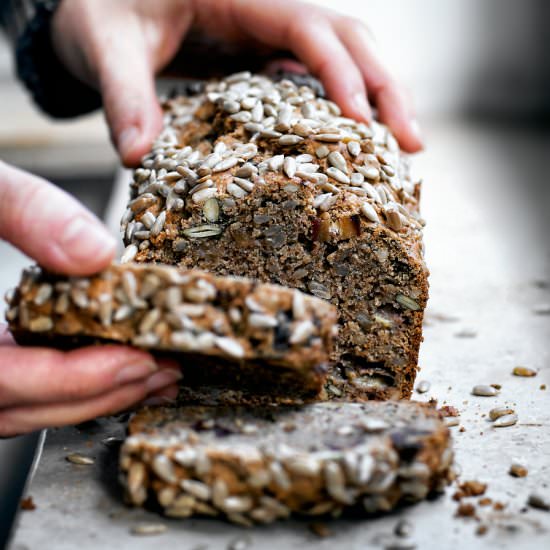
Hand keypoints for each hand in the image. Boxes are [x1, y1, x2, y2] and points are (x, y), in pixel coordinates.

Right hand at [0, 161, 179, 436]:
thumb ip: (20, 209)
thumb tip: (97, 253)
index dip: (70, 378)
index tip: (135, 361)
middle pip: (18, 406)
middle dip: (98, 393)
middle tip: (163, 370)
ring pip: (18, 406)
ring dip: (90, 396)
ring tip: (153, 376)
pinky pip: (16, 385)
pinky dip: (67, 381)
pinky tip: (110, 365)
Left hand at [51, 0, 422, 167]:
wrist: (100, 7)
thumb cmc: (103, 13)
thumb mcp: (107, 45)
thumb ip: (123, 93)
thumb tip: (136, 155)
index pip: (309, 28)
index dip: (341, 73)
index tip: (362, 124)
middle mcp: (267, 12)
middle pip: (349, 38)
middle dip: (385, 88)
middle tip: (413, 144)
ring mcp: (270, 38)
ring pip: (345, 58)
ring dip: (378, 100)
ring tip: (402, 150)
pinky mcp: (266, 61)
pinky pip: (318, 81)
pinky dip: (345, 110)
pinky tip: (358, 144)